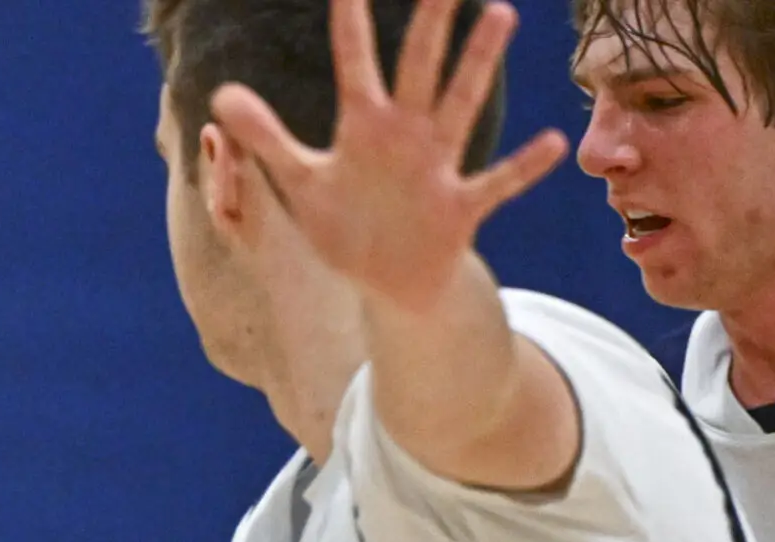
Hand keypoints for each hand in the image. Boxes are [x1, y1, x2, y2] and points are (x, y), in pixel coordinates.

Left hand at [212, 0, 565, 312]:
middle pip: (417, 70)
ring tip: (498, 15)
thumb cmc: (347, 224)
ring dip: (476, 66)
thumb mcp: (301, 181)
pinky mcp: (458, 209)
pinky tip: (553, 144)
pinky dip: (523, 167)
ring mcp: (436, 168)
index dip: (351, 24)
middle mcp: (405, 136)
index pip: (355, 65)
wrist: (388, 282)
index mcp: (364, 128)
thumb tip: (221, 94)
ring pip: (458, 107)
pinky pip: (497, 183)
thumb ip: (266, 137)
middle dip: (429, 26)